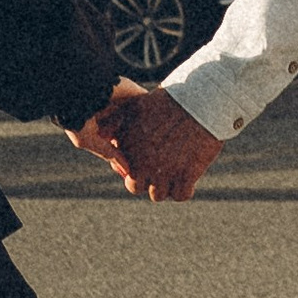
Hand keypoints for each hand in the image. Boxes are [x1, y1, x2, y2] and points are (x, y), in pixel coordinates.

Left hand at [79, 85, 223, 202]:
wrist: (197, 102)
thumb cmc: (166, 102)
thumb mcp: (134, 107)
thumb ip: (114, 122)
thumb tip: (101, 135)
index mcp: (129, 150)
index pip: (125, 174)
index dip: (135, 170)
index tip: (146, 162)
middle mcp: (143, 164)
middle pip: (138, 188)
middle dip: (147, 181)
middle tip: (159, 169)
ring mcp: (164, 173)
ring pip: (159, 195)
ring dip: (166, 186)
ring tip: (174, 172)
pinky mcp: (186, 177)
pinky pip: (181, 195)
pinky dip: (184, 190)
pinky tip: (188, 178)